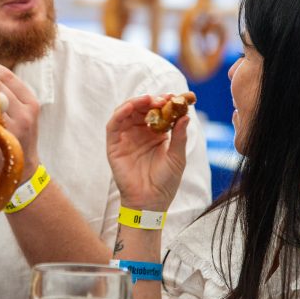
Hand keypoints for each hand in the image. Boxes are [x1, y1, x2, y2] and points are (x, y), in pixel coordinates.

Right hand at [106, 94, 188, 211]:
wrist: (151, 201)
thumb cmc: (165, 182)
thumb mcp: (177, 157)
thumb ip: (179, 136)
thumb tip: (186, 115)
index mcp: (156, 134)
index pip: (159, 112)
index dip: (167, 102)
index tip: (178, 96)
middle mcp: (139, 133)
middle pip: (142, 109)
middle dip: (152, 100)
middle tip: (163, 98)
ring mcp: (126, 137)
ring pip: (127, 112)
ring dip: (136, 102)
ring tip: (148, 100)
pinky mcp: (114, 144)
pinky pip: (113, 125)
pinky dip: (120, 113)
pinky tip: (130, 107)